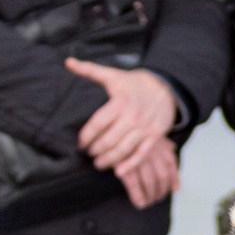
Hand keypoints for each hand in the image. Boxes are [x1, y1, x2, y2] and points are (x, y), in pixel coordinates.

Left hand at [70, 60, 182, 207]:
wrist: (166, 87)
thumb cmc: (135, 83)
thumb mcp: (113, 75)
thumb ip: (89, 70)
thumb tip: (68, 63)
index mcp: (120, 101)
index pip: (97, 123)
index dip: (86, 136)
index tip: (80, 143)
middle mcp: (132, 116)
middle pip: (109, 140)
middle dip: (95, 150)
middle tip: (89, 154)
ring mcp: (144, 127)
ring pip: (123, 149)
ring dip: (108, 160)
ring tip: (99, 163)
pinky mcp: (154, 136)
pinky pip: (141, 154)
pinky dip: (130, 165)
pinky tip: (119, 172)